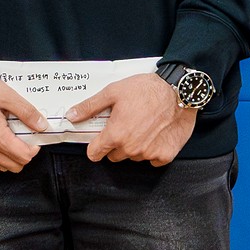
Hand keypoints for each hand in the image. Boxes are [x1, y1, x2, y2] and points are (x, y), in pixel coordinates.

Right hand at [0, 69, 45, 172]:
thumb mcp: (5, 93)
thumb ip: (26, 111)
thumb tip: (42, 125)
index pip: (24, 156)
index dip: (34, 148)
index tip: (34, 137)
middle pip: (14, 165)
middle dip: (24, 154)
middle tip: (23, 136)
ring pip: (1, 166)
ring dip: (10, 156)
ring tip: (9, 136)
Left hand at [69, 73, 195, 164]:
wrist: (179, 92)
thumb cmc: (146, 90)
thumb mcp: (113, 92)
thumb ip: (90, 107)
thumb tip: (71, 116)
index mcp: (116, 135)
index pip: (95, 153)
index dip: (95, 146)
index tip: (99, 139)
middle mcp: (131, 148)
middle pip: (114, 155)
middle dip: (115, 143)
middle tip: (125, 124)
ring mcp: (149, 154)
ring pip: (133, 157)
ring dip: (134, 146)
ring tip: (142, 125)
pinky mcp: (165, 155)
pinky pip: (152, 159)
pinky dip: (152, 149)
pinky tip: (155, 134)